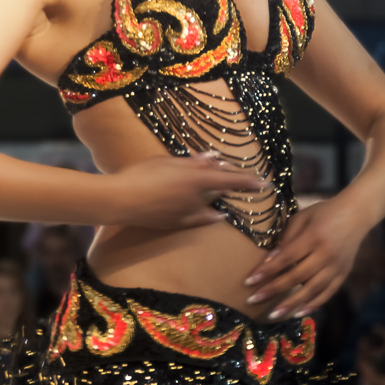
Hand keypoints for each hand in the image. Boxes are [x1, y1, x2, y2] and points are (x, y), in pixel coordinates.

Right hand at [107, 151, 266, 231]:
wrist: (120, 201)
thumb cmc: (142, 174)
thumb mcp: (168, 162)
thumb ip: (192, 162)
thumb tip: (213, 160)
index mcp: (197, 179)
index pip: (230, 180)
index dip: (248, 181)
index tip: (264, 183)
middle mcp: (197, 199)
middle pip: (218, 190)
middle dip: (224, 182)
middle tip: (227, 173)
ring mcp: (188, 214)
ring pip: (210, 204)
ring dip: (215, 196)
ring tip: (214, 189)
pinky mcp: (177, 224)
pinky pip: (200, 219)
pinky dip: (210, 214)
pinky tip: (215, 214)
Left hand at [242, 195, 366, 320]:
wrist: (356, 214)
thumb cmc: (323, 213)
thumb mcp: (302, 217)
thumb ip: (287, 237)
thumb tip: (269, 259)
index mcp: (313, 236)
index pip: (286, 258)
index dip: (267, 270)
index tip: (249, 281)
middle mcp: (326, 254)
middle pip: (296, 277)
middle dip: (273, 290)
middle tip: (252, 300)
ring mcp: (336, 267)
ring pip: (311, 290)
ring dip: (291, 304)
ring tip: (273, 314)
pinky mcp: (343, 274)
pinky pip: (327, 294)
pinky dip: (313, 304)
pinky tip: (298, 313)